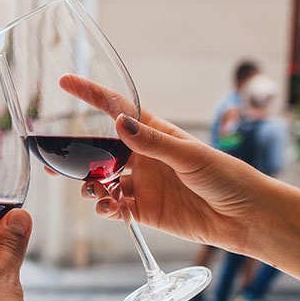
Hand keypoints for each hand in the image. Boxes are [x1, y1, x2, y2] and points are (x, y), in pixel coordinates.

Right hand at [60, 74, 273, 254]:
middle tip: (54, 164)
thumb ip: (152, 142)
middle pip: (101, 151)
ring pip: (102, 182)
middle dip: (77, 156)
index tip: (66, 82)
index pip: (117, 109)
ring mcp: (143, 185)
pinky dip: (105, 209)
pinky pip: (114, 209)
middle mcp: (145, 157)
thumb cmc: (227, 177)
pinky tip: (108, 210)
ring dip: (91, 187)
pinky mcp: (145, 211)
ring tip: (94, 193)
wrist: (245, 217)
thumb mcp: (190, 156)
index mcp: (156, 134)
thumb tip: (119, 121)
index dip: (90, 95)